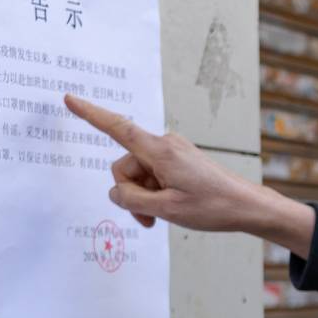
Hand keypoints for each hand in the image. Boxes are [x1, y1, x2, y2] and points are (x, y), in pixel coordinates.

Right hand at [64, 94, 313, 255]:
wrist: (247, 207)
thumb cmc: (213, 207)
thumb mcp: (165, 209)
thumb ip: (131, 199)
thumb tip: (116, 192)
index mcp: (160, 151)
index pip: (118, 127)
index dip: (91, 114)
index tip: (70, 99)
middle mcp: (165, 145)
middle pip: (125, 167)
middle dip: (130, 193)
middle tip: (149, 218)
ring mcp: (173, 153)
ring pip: (139, 176)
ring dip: (144, 198)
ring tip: (161, 217)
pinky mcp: (179, 161)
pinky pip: (153, 176)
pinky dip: (154, 194)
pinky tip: (168, 210)